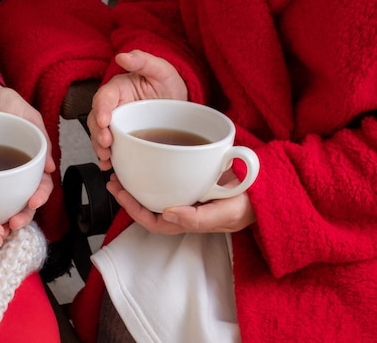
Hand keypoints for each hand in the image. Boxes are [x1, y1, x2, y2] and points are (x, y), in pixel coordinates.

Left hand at [0, 79, 55, 229]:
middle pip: (21, 202)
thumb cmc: (1, 101)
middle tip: (12, 224)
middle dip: (21, 217)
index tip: (32, 203)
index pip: (40, 185)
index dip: (39, 197)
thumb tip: (52, 168)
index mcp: (29, 162)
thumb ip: (38, 135)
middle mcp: (12, 173)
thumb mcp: (24, 113)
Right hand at [87, 49, 187, 170]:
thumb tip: (123, 56)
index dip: (101, 110)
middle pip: (97, 120)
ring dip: (100, 148)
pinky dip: (109, 159)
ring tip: (106, 158)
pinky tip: (110, 167)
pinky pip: (111, 149)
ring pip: (100, 136)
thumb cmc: (167, 83)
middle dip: (98, 134)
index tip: (104, 121)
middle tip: (105, 144)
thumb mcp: (160, 69)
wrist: (179, 103)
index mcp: (118, 89)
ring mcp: (117, 124)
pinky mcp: (122, 138)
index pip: (104, 98)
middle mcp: (113, 107)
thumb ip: (142, 60)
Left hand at [106, 172, 255, 234]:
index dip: (133, 209)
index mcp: (189, 221)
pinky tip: (146, 160)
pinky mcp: (193, 182)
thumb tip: (167, 214)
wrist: (269, 190)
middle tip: (113, 179)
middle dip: (129, 196)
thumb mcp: (227, 213)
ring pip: (156, 195)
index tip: (120, 192)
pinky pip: (168, 181)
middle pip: (149, 208)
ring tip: (122, 171)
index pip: (153, 221)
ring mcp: (188, 197)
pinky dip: (154, 173)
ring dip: (137, 185)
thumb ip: (199, 218)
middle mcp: (184, 211)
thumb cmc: (249, 205)